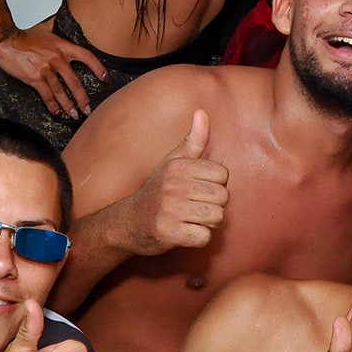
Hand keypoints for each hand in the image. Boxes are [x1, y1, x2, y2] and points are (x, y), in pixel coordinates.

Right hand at [0, 19, 107, 119]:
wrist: (6, 40)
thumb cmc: (24, 36)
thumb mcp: (47, 28)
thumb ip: (59, 26)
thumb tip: (67, 18)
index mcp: (63, 46)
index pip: (87, 57)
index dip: (98, 68)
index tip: (105, 79)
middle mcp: (57, 59)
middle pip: (75, 82)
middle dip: (83, 98)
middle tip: (88, 109)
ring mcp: (46, 69)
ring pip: (61, 91)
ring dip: (69, 106)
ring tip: (75, 115)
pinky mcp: (34, 78)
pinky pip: (46, 95)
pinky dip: (53, 105)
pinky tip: (57, 112)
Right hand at [122, 110, 229, 255]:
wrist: (128, 222)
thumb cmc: (158, 191)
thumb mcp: (172, 162)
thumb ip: (193, 140)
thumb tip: (202, 112)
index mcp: (178, 166)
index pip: (223, 174)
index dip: (215, 185)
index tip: (198, 189)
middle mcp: (173, 185)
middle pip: (223, 197)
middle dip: (213, 206)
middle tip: (194, 208)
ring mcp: (170, 209)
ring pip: (217, 217)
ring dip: (208, 223)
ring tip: (190, 219)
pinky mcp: (168, 233)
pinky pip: (204, 237)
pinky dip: (199, 238)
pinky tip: (185, 232)